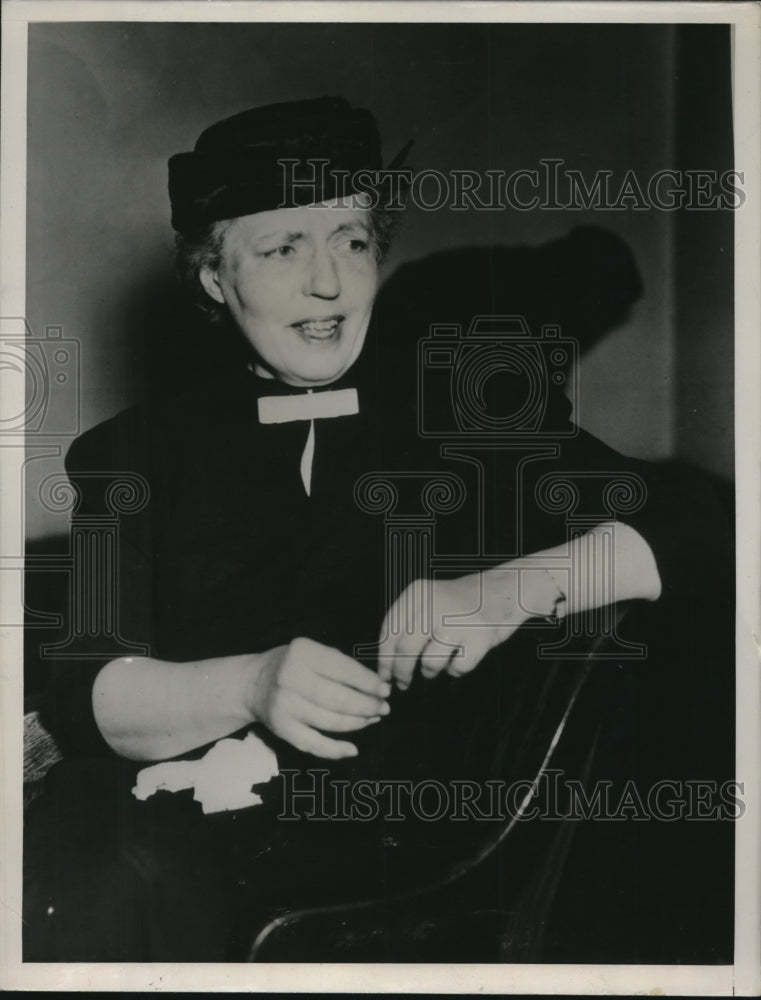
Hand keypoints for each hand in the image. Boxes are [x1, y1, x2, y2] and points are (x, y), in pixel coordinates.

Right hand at [248, 637, 390, 758]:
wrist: (252, 683)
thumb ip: (340, 664)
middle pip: (340, 698)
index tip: (385, 690)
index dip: (369, 683)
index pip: (344, 669)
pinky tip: (352, 749)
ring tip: (372, 719)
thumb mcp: (311, 651)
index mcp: (303, 653)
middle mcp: (291, 678)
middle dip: (368, 705)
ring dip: (358, 723)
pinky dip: (336, 750)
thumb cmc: (292, 665)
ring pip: (331, 722)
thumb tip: (376, 687)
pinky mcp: (282, 729)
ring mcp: (285, 706)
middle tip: (383, 708)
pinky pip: (314, 745)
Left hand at [377, 569, 532, 689]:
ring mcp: (458, 620)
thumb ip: (408, 624)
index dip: (384, 658)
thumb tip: (387, 664)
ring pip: (429, 663)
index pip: (389, 631)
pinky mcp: (480, 636)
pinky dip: (456, 670)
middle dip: (400, 672)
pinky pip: (457, 669)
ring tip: (437, 665)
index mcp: (417, 593)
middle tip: (402, 684)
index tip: (384, 675)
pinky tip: (461, 657)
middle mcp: (434, 604)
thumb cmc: (461, 603)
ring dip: (430, 672)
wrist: (505, 589)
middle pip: (405, 649)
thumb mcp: (429, 600)